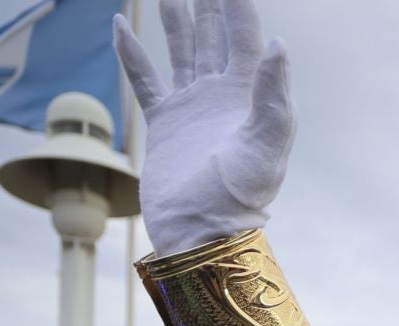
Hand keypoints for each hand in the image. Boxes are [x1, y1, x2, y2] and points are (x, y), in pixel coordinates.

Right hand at [114, 0, 295, 256]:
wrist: (202, 231)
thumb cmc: (240, 196)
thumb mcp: (267, 145)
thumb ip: (273, 95)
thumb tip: (278, 44)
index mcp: (249, 95)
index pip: (244, 36)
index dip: (237, 4)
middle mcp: (221, 95)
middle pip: (214, 35)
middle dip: (208, 3)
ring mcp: (192, 106)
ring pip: (182, 50)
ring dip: (175, 19)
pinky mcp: (165, 123)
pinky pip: (145, 78)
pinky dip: (132, 52)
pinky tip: (120, 24)